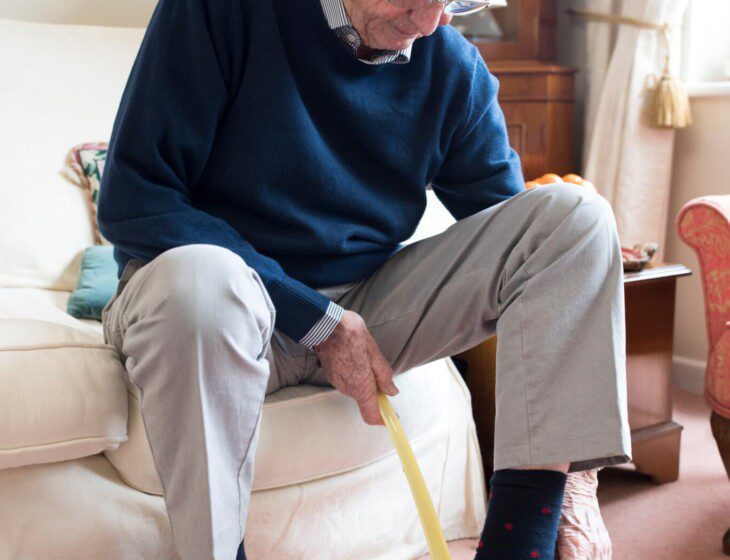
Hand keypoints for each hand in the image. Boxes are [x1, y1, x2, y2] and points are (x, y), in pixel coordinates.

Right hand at [313, 310, 398, 425]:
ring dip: (363, 377)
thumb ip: (384, 375)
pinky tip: (354, 354)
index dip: (383, 419)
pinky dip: (353, 371)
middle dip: (374, 387)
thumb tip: (391, 391)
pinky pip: (346, 379)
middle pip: (365, 398)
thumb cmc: (350, 336)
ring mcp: (337, 382)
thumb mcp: (374, 353)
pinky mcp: (330, 374)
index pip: (371, 415)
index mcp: (360, 387)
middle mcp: (347, 389)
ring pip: (355, 387)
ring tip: (364, 354)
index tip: (391, 416)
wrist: (325, 325)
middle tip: (378, 366)